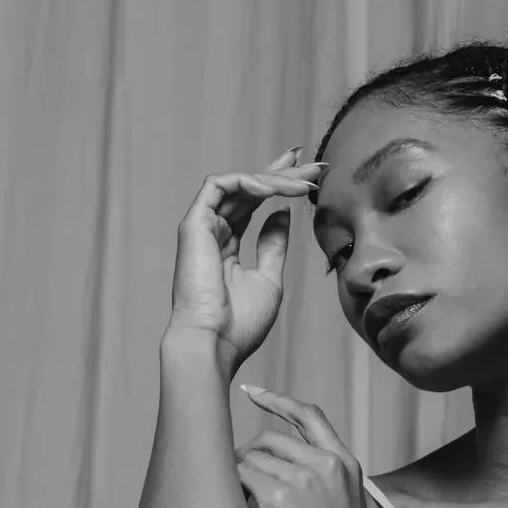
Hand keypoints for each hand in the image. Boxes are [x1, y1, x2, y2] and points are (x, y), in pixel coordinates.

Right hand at [169, 150, 322, 373]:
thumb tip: (282, 214)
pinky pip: (219, 185)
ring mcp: (201, 227)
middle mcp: (212, 233)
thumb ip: (273, 245)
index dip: (277, 184)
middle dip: (282, 173)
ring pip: (237, 184)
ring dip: (272, 178)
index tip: (308, 174)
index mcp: (227, 247)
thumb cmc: (239, 323)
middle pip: (248, 190)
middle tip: (314, 164)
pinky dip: (248, 182)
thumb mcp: (268, 279)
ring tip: (303, 183)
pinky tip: (274, 189)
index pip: (252, 205)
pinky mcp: (193, 224)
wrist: (213, 343)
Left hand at [234, 385, 376, 507]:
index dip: (278, 401)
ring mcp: (304, 476)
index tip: (252, 392)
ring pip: (249, 460)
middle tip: (238, 489)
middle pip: (267, 439)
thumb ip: (321, 483)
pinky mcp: (280, 496)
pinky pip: (241, 480)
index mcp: (344, 462)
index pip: (309, 415)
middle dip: (246, 459)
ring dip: (240, 484)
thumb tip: (278, 474)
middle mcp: (325, 461)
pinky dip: (237, 499)